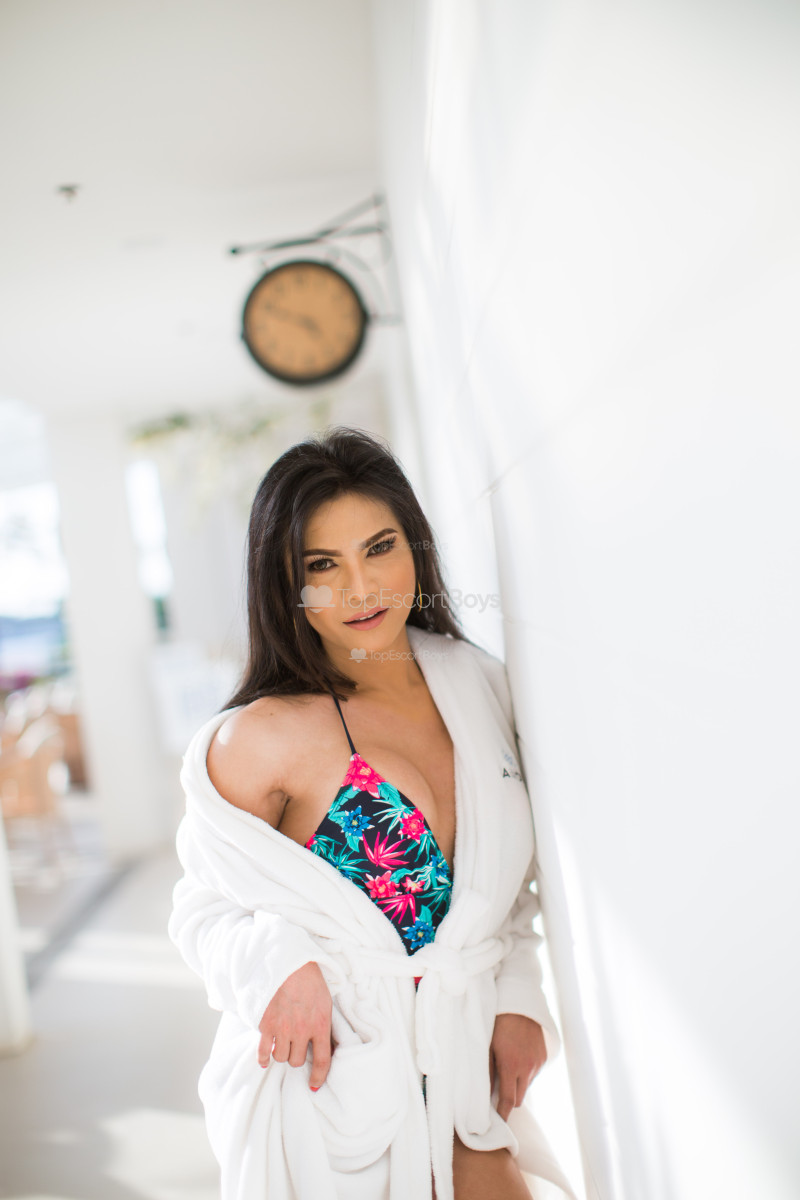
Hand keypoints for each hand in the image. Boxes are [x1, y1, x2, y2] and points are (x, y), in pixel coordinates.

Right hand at [257, 961, 333, 1090]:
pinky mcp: (266, 1024)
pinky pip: (263, 1051)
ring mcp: (283, 1028)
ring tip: (282, 1044)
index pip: (322, 1060)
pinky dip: (263, 1058)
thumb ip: (325, 1022)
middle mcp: (302, 1030)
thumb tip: (327, 1043)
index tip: (314, 1085)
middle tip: (295, 1046)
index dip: (318, 1076)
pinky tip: (264, 1059)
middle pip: (297, 1061)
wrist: (288, 961)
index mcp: (321, 1024)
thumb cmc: (309, 978)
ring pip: (281, 1058)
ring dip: (281, 1054)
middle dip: (296, 1056)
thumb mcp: (325, 1000)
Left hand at [489, 1013, 546, 1121]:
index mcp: (511, 1066)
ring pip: (527, 1086)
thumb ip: (487, 1071)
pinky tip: (518, 1061)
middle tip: (498, 1095)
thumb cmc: (499, 1024)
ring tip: (508, 1071)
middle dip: (509, 1100)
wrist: (520, 1005)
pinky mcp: (544, 1057)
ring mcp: (537, 1063)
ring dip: (518, 1085)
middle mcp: (527, 1068)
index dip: (503, 1114)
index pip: (508, 1101)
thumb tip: (483, 1093)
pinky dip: (525, 1074)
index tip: (499, 1123)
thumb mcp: (488, 1047)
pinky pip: (534, 1074)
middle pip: (519, 1098)